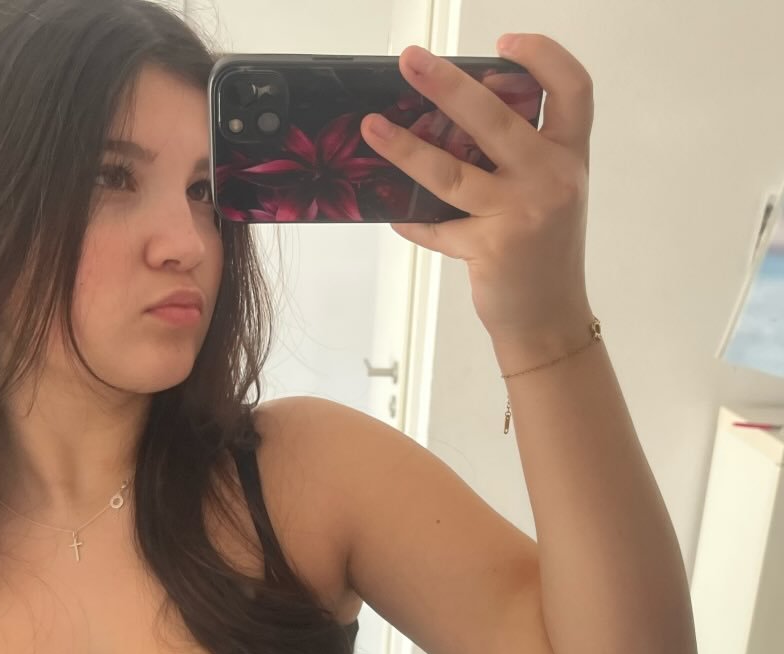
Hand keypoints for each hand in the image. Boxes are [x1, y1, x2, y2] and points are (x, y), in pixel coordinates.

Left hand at [360, 34, 594, 345]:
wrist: (550, 319)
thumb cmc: (542, 254)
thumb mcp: (547, 195)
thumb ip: (517, 158)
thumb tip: (449, 123)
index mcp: (569, 156)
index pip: (572, 88)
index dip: (542, 55)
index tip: (503, 44)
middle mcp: (552, 178)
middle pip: (496, 117)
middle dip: (448, 85)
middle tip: (411, 62)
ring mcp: (521, 213)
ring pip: (452, 171)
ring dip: (405, 148)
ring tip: (371, 127)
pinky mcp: (491, 248)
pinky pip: (436, 227)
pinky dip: (412, 221)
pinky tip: (392, 214)